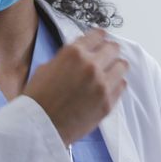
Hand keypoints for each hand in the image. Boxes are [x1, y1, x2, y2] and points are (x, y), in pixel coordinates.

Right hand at [23, 28, 129, 144]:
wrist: (40, 126)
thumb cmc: (38, 98)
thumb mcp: (46, 68)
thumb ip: (67, 58)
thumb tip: (81, 56)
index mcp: (73, 53)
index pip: (98, 35)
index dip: (99, 37)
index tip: (101, 40)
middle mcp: (91, 66)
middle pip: (113, 48)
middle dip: (109, 51)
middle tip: (105, 56)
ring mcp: (102, 85)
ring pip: (122, 66)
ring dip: (114, 67)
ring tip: (107, 73)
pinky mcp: (108, 102)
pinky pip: (121, 86)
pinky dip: (115, 84)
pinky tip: (106, 87)